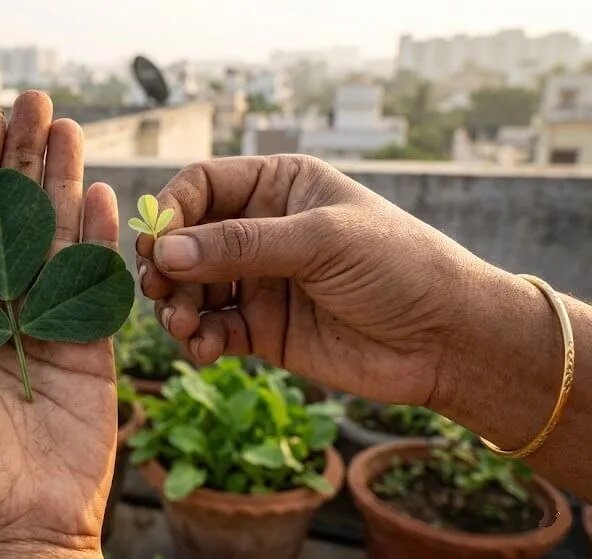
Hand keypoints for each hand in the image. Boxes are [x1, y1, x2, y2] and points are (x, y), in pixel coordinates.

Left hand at [0, 92, 113, 558]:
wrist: (6, 531)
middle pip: (13, 219)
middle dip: (23, 159)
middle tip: (35, 101)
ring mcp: (46, 328)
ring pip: (55, 240)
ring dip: (63, 182)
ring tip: (70, 129)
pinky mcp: (89, 353)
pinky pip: (93, 288)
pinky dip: (97, 242)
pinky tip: (99, 197)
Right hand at [136, 155, 505, 408]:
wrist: (448, 341)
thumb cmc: (400, 267)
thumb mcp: (322, 242)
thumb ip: (242, 245)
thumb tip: (167, 250)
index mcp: (278, 187)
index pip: (202, 186)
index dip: (172, 211)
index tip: (157, 244)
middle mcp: (261, 230)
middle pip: (186, 240)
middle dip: (166, 266)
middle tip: (159, 291)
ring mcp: (259, 281)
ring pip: (191, 288)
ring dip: (176, 307)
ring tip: (183, 327)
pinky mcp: (261, 329)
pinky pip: (212, 330)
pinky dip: (199, 340)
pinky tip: (205, 349)